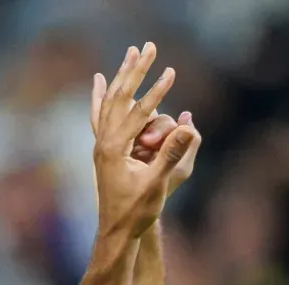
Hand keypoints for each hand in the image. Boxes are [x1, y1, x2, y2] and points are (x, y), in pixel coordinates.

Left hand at [90, 43, 197, 239]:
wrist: (116, 232)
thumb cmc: (138, 212)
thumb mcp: (158, 184)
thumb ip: (172, 154)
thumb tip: (188, 127)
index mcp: (115, 148)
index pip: (138, 111)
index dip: (156, 91)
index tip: (171, 71)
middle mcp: (104, 142)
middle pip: (119, 97)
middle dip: (135, 70)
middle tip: (148, 47)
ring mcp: (101, 145)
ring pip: (109, 101)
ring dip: (122, 76)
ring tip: (131, 54)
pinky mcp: (103, 149)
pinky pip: (99, 114)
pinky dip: (101, 95)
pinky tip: (100, 81)